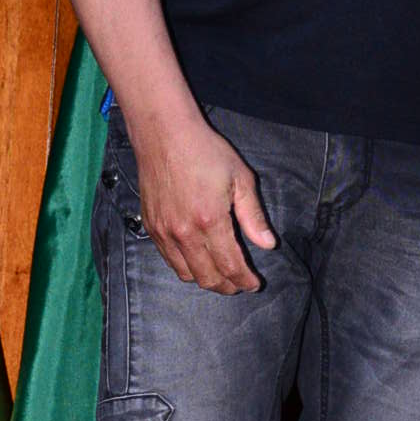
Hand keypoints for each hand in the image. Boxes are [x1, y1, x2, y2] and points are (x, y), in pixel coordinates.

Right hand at [134, 111, 277, 293]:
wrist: (163, 134)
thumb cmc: (204, 151)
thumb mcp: (240, 178)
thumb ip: (253, 216)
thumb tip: (268, 244)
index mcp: (210, 220)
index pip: (230, 265)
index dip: (245, 281)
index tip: (254, 284)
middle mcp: (184, 232)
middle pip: (208, 277)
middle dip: (227, 287)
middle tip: (239, 285)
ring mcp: (164, 231)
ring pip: (186, 274)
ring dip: (206, 280)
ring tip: (220, 277)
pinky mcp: (151, 226)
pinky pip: (169, 259)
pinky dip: (185, 267)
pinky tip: (197, 260)